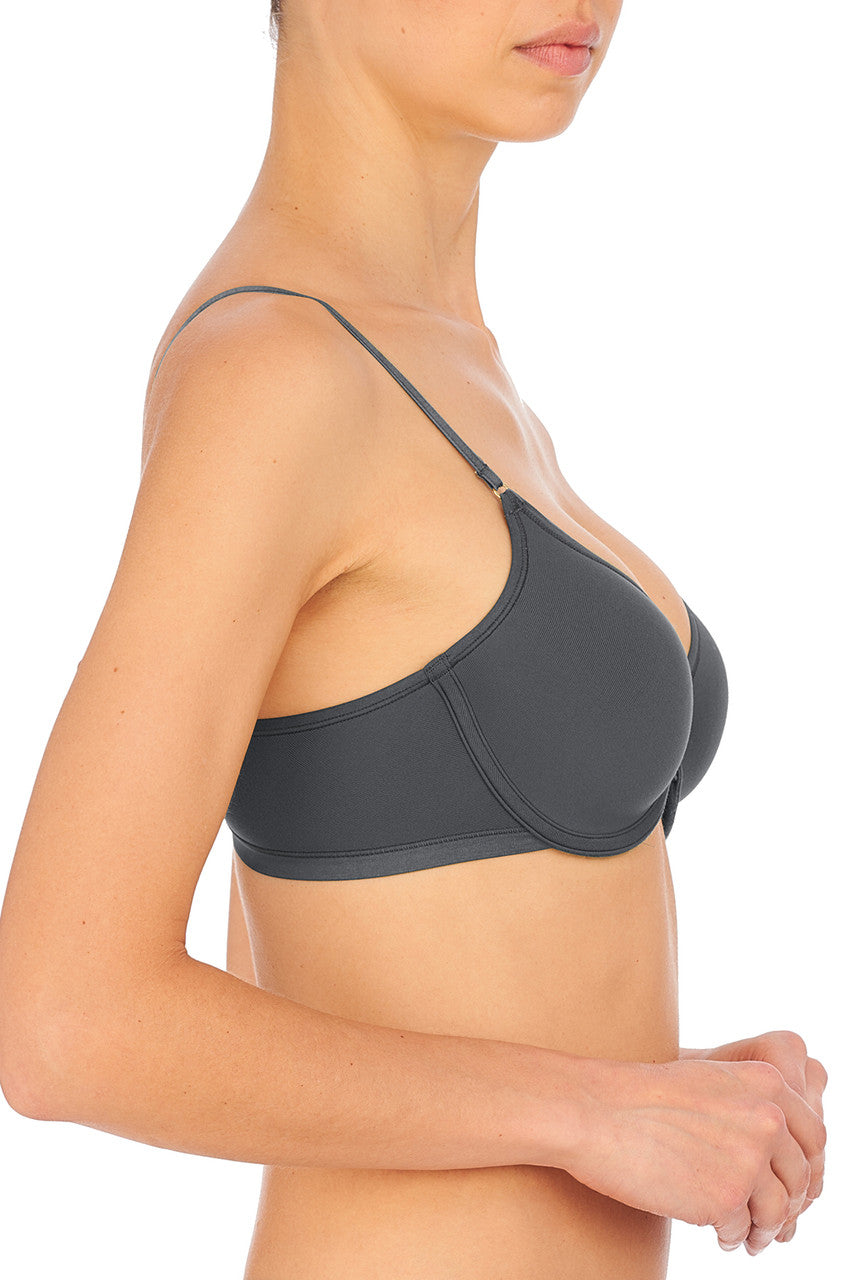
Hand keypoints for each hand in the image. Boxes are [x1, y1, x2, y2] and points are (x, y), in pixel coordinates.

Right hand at [557, 1053, 825, 1256]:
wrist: (594, 1110)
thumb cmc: (641, 1095)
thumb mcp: (709, 1078)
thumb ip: (751, 1104)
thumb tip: (781, 1151)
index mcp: (766, 1081)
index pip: (814, 1136)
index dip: (804, 1168)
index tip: (790, 1186)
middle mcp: (767, 1118)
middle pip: (800, 1178)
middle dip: (787, 1204)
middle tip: (770, 1220)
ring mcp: (748, 1159)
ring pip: (777, 1210)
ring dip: (764, 1229)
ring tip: (749, 1237)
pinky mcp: (724, 1198)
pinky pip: (741, 1229)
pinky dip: (733, 1237)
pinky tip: (721, 1236)